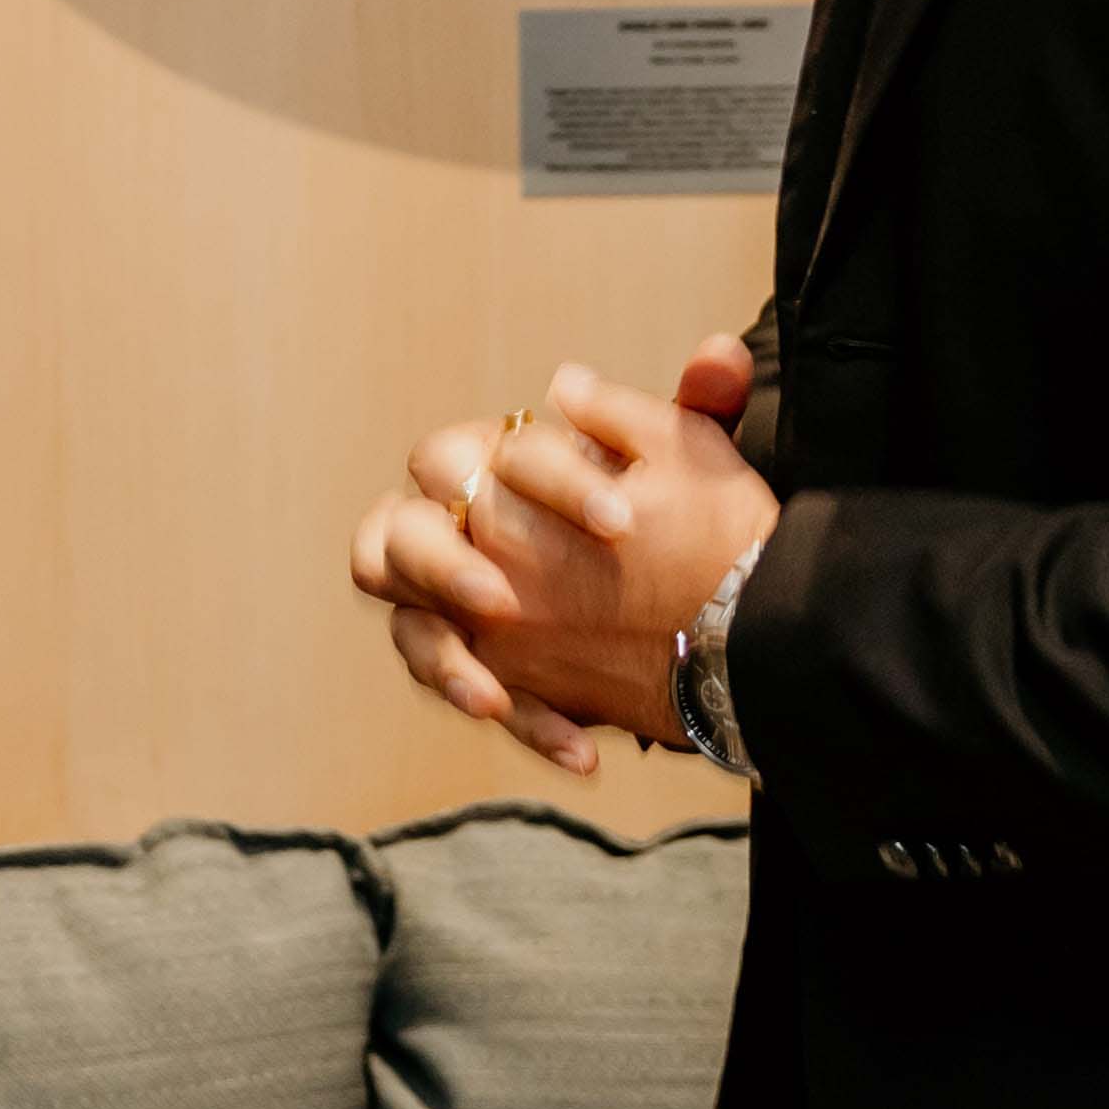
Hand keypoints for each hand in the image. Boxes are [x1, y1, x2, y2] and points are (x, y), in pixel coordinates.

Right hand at [347, 340, 777, 777]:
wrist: (693, 592)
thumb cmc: (666, 508)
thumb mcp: (691, 460)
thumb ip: (703, 406)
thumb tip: (717, 355)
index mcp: (485, 463)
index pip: (473, 454)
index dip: (545, 483)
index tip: (622, 523)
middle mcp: (448, 531)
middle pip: (390, 536)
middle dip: (440, 567)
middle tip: (501, 598)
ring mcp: (453, 609)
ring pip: (408, 630)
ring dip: (445, 663)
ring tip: (492, 702)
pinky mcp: (481, 670)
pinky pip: (477, 700)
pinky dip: (528, 726)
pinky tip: (583, 753)